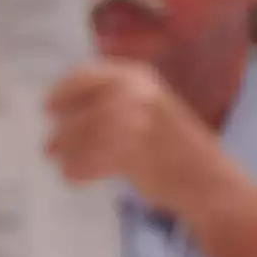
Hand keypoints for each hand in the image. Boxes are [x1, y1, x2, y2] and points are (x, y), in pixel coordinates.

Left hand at [45, 61, 237, 215]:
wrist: (209, 180)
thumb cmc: (174, 145)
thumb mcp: (146, 108)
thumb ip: (110, 103)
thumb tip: (63, 113)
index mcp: (138, 77)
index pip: (86, 76)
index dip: (63, 91)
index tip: (47, 108)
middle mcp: (137, 94)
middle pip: (83, 112)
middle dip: (63, 132)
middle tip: (48, 149)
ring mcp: (139, 121)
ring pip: (86, 137)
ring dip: (69, 153)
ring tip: (62, 166)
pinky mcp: (137, 152)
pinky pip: (95, 160)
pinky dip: (81, 170)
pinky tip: (75, 178)